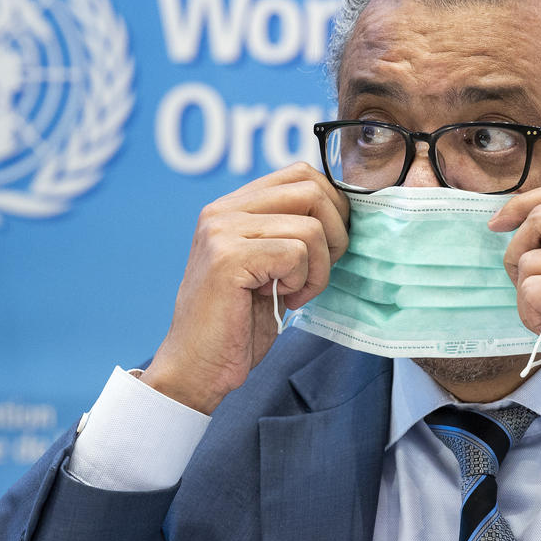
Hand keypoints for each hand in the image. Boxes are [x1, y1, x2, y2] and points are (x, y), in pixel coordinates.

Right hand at [142, 162, 348, 414]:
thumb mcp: (268, 264)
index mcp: (231, 206)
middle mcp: (222, 211)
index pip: (301, 173)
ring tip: (295, 292)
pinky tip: (283, 299)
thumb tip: (342, 208)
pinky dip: (302, 282)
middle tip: (320, 271)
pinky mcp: (229, 258)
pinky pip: (296, 253)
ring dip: (318, 268)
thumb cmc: (238, 322)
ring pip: (310, 226)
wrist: (197, 368)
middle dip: (336, 232)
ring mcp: (223, 231)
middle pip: (311, 189)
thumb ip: (289, 230)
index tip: (331, 244)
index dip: (333, 204)